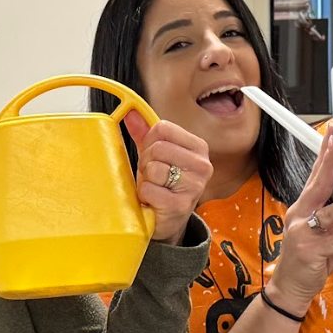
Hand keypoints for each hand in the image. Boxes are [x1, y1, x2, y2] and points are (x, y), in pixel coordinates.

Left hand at [125, 110, 212, 244]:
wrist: (168, 221)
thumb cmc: (162, 185)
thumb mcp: (155, 156)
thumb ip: (144, 133)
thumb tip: (130, 111)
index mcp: (198, 147)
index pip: (162, 128)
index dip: (149, 141)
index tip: (151, 155)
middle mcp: (202, 165)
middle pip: (158, 147)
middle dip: (146, 162)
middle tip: (152, 176)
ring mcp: (194, 186)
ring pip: (154, 168)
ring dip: (146, 180)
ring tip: (154, 188)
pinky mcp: (181, 205)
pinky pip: (150, 189)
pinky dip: (145, 195)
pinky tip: (154, 201)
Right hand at [265, 124, 332, 314]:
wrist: (289, 287)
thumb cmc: (307, 260)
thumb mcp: (324, 233)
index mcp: (301, 209)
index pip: (313, 178)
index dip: (323, 157)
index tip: (331, 135)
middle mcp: (299, 217)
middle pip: (317, 187)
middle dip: (330, 164)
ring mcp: (303, 234)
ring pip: (328, 213)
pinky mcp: (313, 252)